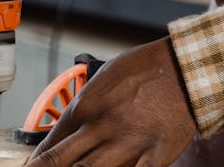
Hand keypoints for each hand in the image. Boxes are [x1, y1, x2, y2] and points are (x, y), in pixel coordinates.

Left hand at [26, 38, 197, 166]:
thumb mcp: (105, 77)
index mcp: (88, 107)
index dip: (37, 163)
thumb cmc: (146, 69)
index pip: (50, 144)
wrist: (186, 67)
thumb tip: (66, 130)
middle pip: (60, 163)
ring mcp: (128, 144)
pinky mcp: (153, 157)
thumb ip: (84, 105)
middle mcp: (102, 127)